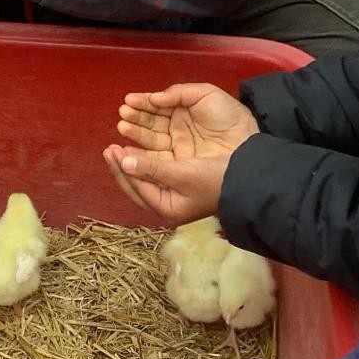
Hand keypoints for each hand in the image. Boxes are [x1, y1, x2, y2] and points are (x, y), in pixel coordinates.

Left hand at [102, 143, 228, 224]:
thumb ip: (152, 168)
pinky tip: (138, 153)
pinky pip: (153, 176)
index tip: (111, 149)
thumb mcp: (182, 172)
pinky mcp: (179, 187)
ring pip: (143, 181)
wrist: (248, 182)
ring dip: (130, 165)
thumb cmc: (215, 179)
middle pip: (136, 187)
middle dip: (122, 168)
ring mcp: (173, 198)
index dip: (121, 168)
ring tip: (118, 149)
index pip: (135, 187)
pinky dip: (143, 164)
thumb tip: (124, 162)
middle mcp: (167, 206)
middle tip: (110, 149)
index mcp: (166, 209)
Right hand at [117, 84, 258, 159]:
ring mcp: (178, 148)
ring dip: (135, 132)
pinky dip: (141, 152)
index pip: (158, 107)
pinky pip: (156, 158)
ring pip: (150, 139)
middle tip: (122, 113)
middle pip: (151, 123)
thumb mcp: (206, 95)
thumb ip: (178, 92)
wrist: (248, 147)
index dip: (143, 103)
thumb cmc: (229, 118)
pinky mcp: (179, 166)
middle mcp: (178, 130)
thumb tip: (154, 98)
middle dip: (135, 117)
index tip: (127, 101)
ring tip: (122, 126)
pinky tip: (130, 146)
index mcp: (184, 111)